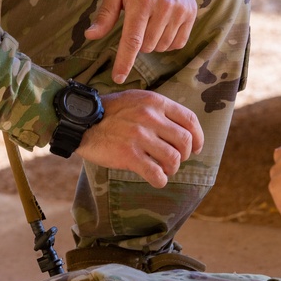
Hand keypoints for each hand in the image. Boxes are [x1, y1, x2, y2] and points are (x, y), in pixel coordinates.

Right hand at [73, 89, 203, 187]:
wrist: (82, 121)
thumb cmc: (111, 112)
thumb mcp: (137, 99)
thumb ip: (158, 110)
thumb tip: (182, 128)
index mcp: (155, 102)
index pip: (190, 119)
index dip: (198, 137)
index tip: (196, 148)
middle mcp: (150, 117)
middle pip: (185, 142)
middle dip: (185, 155)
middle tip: (176, 160)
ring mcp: (140, 136)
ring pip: (173, 159)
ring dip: (172, 169)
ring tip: (164, 170)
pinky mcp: (129, 155)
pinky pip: (155, 173)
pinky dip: (160, 180)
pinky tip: (157, 179)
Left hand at [85, 0, 196, 83]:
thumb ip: (105, 15)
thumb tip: (90, 36)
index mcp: (141, 1)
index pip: (132, 41)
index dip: (124, 62)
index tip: (118, 78)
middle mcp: (163, 7)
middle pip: (147, 46)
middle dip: (137, 42)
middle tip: (136, 23)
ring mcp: (180, 10)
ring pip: (162, 46)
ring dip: (152, 41)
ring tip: (149, 21)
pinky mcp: (191, 12)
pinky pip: (179, 41)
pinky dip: (168, 40)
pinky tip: (162, 26)